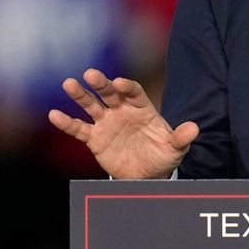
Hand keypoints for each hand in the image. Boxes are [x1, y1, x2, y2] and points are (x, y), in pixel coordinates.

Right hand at [47, 68, 197, 179]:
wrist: (147, 174)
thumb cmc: (162, 155)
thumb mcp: (175, 148)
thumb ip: (182, 137)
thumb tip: (194, 128)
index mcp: (142, 108)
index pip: (133, 92)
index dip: (126, 87)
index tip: (119, 83)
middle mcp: (122, 111)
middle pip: (109, 93)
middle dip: (101, 83)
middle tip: (91, 74)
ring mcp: (107, 123)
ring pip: (91, 105)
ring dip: (80, 95)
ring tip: (69, 84)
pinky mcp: (95, 138)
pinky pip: (79, 129)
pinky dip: (67, 123)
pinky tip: (54, 114)